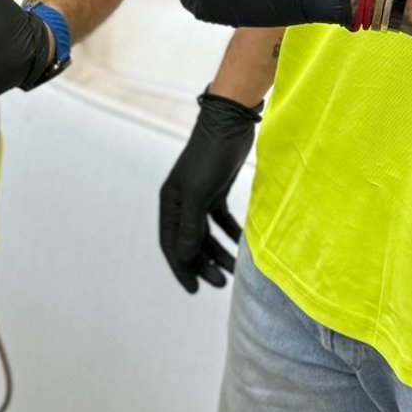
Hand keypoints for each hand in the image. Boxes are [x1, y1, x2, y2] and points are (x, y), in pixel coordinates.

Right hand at [161, 94, 260, 292]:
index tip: (196, 289)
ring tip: (235, 269)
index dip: (182, 268)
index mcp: (170, 203)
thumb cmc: (210, 155)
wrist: (230, 122)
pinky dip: (230, 234)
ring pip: (206, 234)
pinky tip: (242, 245)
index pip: (171, 244)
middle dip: (204, 264)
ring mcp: (199, 196)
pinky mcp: (216, 190)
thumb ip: (190, 226)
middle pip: (189, 242)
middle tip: (221, 283)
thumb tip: (183, 257)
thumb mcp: (199, 193)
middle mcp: (181, 202)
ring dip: (218, 252)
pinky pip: (221, 221)